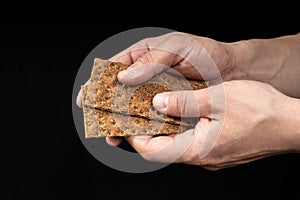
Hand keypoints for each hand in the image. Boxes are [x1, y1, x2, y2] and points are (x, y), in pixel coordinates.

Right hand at [76, 32, 235, 144]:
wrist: (232, 70)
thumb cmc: (205, 52)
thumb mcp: (177, 47)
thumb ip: (151, 60)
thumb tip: (124, 76)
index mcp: (144, 55)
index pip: (113, 68)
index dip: (97, 82)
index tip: (85, 97)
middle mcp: (146, 75)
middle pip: (119, 91)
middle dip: (105, 107)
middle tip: (95, 121)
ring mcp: (157, 92)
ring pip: (132, 107)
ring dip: (120, 121)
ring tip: (112, 135)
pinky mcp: (169, 106)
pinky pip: (150, 117)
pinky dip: (141, 126)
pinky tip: (134, 135)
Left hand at [126, 80, 299, 169]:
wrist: (291, 124)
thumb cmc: (260, 111)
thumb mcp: (217, 99)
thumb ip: (184, 102)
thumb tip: (157, 103)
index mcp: (197, 150)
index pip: (152, 151)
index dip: (134, 137)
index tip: (124, 121)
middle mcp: (200, 156)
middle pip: (161, 146)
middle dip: (146, 129)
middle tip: (134, 110)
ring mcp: (209, 154)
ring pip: (176, 142)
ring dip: (163, 125)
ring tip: (152, 106)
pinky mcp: (216, 148)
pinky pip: (190, 139)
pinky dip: (180, 125)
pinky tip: (178, 109)